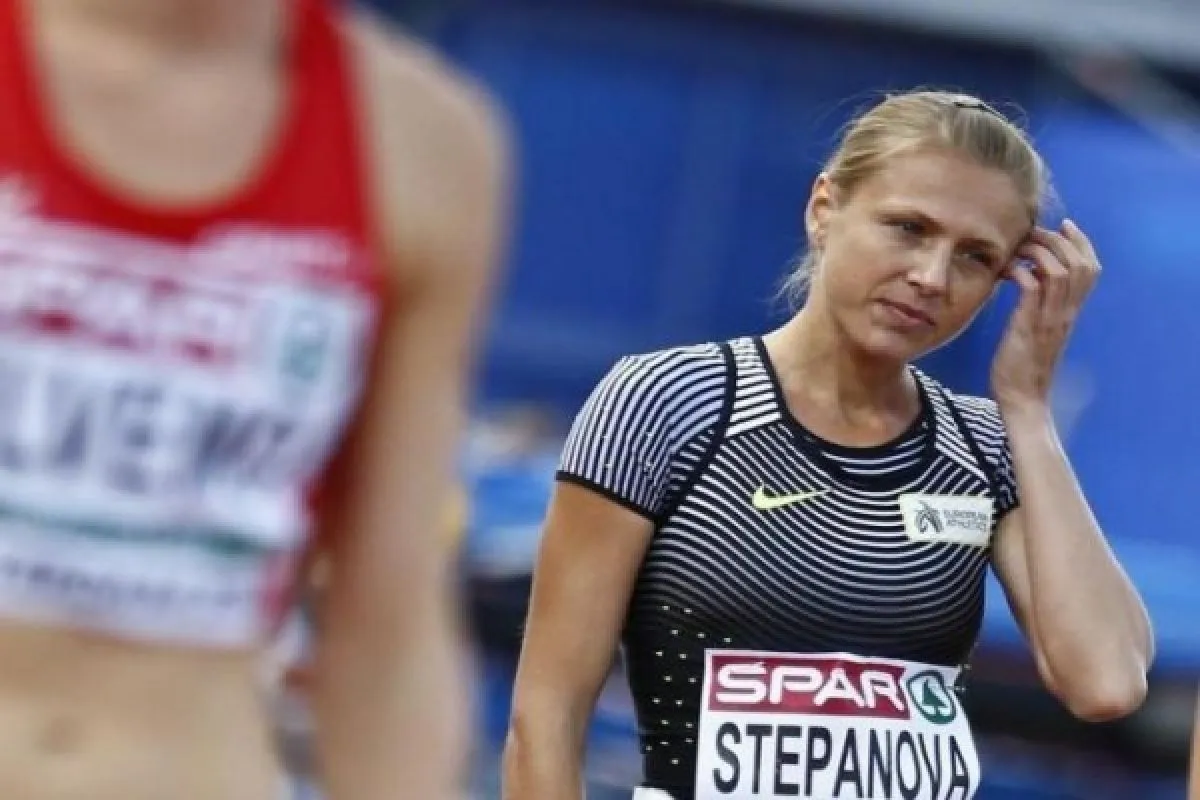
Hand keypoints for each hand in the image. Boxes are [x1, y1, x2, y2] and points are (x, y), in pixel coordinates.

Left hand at [991, 220, 1100, 413]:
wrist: (1022, 399)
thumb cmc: (1022, 368)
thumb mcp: (1037, 331)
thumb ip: (1041, 307)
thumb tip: (1031, 279)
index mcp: (1070, 313)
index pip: (1090, 270)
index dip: (1082, 243)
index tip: (1065, 225)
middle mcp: (1066, 313)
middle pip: (1081, 265)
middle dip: (1060, 240)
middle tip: (1036, 232)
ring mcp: (1050, 320)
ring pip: (1060, 271)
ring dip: (1040, 251)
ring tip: (1020, 247)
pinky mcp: (1029, 326)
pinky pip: (1033, 287)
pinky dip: (1021, 272)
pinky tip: (1006, 271)